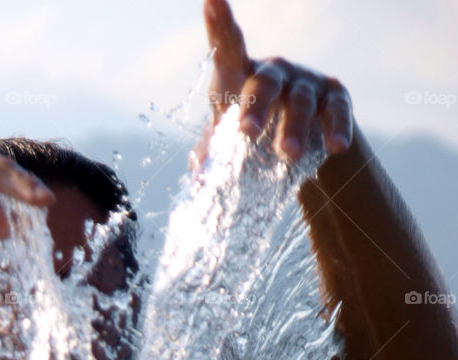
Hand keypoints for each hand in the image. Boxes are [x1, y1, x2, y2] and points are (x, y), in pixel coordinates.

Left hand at [203, 0, 352, 163]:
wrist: (299, 151)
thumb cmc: (252, 141)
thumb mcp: (229, 144)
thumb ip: (214, 151)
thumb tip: (200, 164)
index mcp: (241, 77)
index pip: (229, 49)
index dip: (220, 25)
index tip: (211, 1)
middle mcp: (274, 72)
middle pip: (264, 83)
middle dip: (256, 106)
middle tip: (247, 132)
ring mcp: (306, 83)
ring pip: (300, 101)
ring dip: (294, 128)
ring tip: (288, 155)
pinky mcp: (335, 98)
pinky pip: (337, 112)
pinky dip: (336, 128)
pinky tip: (336, 146)